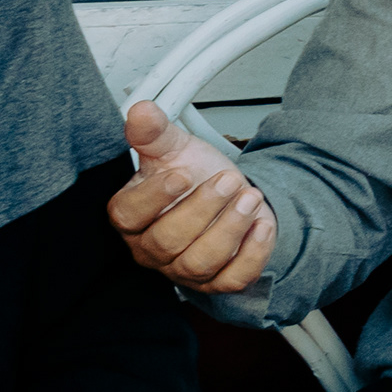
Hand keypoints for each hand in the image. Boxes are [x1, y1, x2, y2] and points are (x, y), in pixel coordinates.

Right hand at [109, 102, 277, 293]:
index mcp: (132, 217)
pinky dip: (253, 253)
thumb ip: (155, 133)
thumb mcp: (175, 148)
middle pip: (167, 242)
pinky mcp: (217, 281)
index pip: (128, 216)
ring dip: (230, 228)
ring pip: (199, 262)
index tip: (182, 173)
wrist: (232, 194)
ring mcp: (183, 270)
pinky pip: (232, 280)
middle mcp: (151, 249)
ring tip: (250, 197)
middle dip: (203, 209)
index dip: (154, 197)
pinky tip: (263, 225)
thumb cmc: (195, 176)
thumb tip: (141, 111)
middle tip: (227, 180)